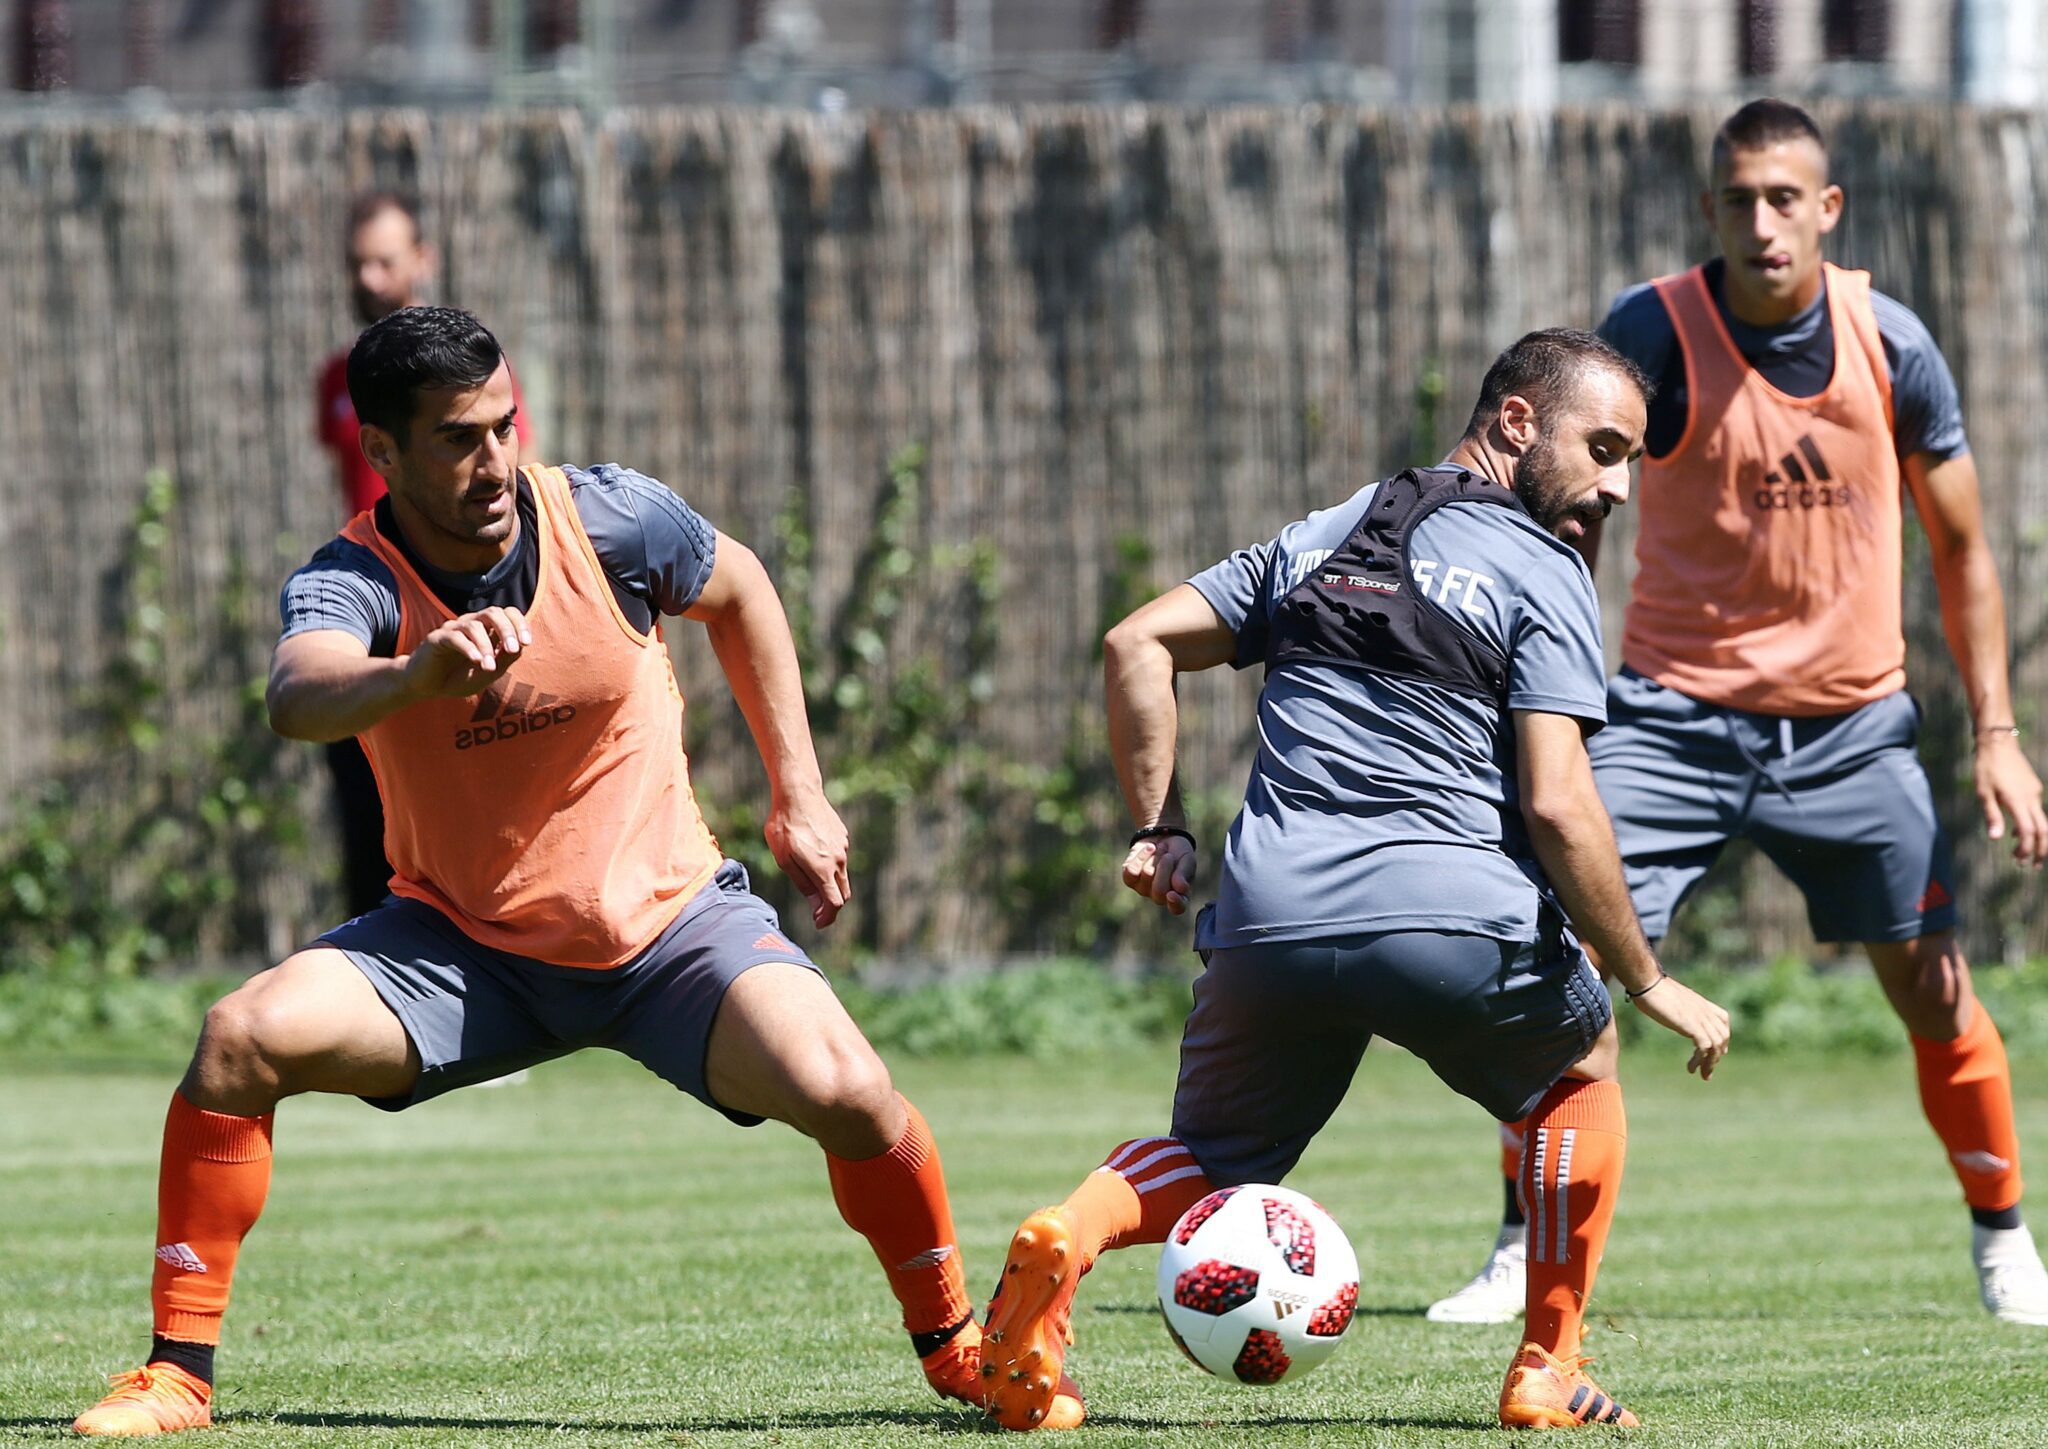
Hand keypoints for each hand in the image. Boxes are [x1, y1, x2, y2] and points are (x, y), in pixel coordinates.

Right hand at [401, 607, 530, 699]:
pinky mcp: (437, 638)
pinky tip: (476, 661)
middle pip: (493, 612)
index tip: (527, 642)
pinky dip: (468, 648)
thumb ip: (506, 658)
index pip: (507, 613)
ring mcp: (454, 629)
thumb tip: (521, 645)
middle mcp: (471, 623)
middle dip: (507, 630)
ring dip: (486, 646)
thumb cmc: (460, 677)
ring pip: (475, 625)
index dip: (520, 623)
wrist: (428, 686)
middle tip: (512, 649)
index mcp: (487, 629)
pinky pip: (455, 637)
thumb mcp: (490, 671)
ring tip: (489, 667)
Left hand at [765, 791, 851, 928]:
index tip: (818, 923)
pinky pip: (840, 859)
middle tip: (816, 909)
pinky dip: (831, 867)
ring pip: (842, 876)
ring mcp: (843, 847)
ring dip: (830, 884)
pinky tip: (813, 855)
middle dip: (831, 906)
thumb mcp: (784, 859)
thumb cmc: (784, 826)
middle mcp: (838, 860)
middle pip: (843, 894)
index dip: (827, 918)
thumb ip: (803, 884)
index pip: (834, 904)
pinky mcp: (843, 836)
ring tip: (809, 877)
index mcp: (823, 869)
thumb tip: (815, 905)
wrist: (798, 793)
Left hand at [1121, 835, 1194, 913]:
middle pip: (1159, 891)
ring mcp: (1143, 889)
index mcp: (1179, 896)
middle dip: (1165, 868)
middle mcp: (1160, 897)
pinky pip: (1131, 870)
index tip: (1172, 894)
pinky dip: (1142, 856)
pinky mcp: (1129, 879)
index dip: (1175, 903)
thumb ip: (1185, 873)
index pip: (1177, 908)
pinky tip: (1149, 849)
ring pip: (1147, 875)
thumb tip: (1181, 888)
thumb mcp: (1187, 860)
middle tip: (1169, 856)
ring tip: (1161, 850)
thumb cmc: (1179, 852)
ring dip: (1156, 857)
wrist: (1163, 836)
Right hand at [1628, 975, 1730, 1079]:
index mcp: (1700, 1003)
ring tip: (1702, 1074)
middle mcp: (1704, 1010)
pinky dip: (1701, 1060)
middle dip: (1717, 1055)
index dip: (1721, 1037)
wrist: (1648, 983)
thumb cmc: (1651, 988)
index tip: (1714, 1051)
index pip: (1723, 1020)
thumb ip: (1677, 1006)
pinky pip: (1705, 1047)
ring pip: (1716, 1045)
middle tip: (1707, 1070)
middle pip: (1723, 1036)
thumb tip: (1668, 1008)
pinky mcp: (1692, 1025)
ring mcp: (1700, 1017)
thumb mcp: (1670, 998)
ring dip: (1710, 1063)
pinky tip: (1691, 1067)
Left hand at [1974, 735, 2047, 867]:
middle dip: (2040, 850)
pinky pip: (2036, 811)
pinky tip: (2016, 832)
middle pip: (2044, 830)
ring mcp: (2035, 792)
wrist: (1998, 743)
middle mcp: (2032, 798)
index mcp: (2018, 801)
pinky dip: (2030, 825)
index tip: (2019, 860)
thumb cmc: (1986, 768)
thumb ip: (1992, 816)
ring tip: (2023, 853)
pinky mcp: (2034, 788)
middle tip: (2033, 866)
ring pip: (2042, 821)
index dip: (2026, 848)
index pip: (2029, 831)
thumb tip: (1997, 839)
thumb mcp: (1983, 793)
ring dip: (2035, 839)